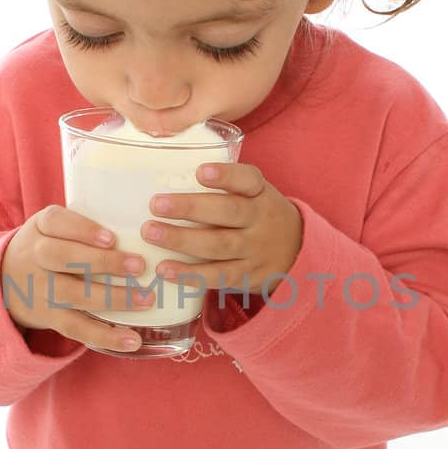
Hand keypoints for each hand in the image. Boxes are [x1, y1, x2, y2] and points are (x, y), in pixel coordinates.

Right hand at [1, 206, 156, 351]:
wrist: (4, 280)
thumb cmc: (47, 245)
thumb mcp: (52, 226)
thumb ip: (83, 225)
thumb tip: (145, 228)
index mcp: (41, 227)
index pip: (57, 222)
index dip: (83, 230)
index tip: (111, 238)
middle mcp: (36, 257)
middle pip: (64, 258)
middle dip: (103, 262)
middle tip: (139, 265)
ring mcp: (42, 290)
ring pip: (75, 295)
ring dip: (113, 298)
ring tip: (146, 300)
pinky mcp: (50, 318)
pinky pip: (77, 329)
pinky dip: (106, 336)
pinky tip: (132, 340)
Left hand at [139, 162, 302, 299]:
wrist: (296, 252)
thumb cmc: (257, 215)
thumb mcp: (253, 193)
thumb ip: (223, 186)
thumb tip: (165, 173)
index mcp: (260, 193)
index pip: (248, 179)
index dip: (226, 175)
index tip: (201, 172)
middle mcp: (261, 220)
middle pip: (229, 212)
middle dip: (190, 208)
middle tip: (156, 204)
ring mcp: (255, 250)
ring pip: (219, 245)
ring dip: (182, 240)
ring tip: (151, 233)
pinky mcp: (248, 276)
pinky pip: (218, 275)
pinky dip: (190, 274)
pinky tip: (165, 269)